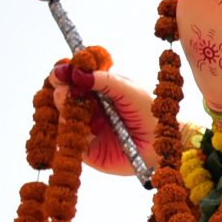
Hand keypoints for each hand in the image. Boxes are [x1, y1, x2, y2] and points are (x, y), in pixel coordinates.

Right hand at [50, 62, 159, 178]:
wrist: (161, 143)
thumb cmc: (149, 112)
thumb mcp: (129, 91)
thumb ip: (105, 81)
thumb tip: (76, 72)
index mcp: (96, 89)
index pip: (71, 78)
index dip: (62, 74)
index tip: (60, 73)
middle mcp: (86, 107)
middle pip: (61, 96)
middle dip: (61, 92)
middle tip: (66, 92)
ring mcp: (84, 128)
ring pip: (62, 118)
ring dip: (65, 112)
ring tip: (74, 109)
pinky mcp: (85, 150)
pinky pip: (69, 141)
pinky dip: (72, 134)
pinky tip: (84, 130)